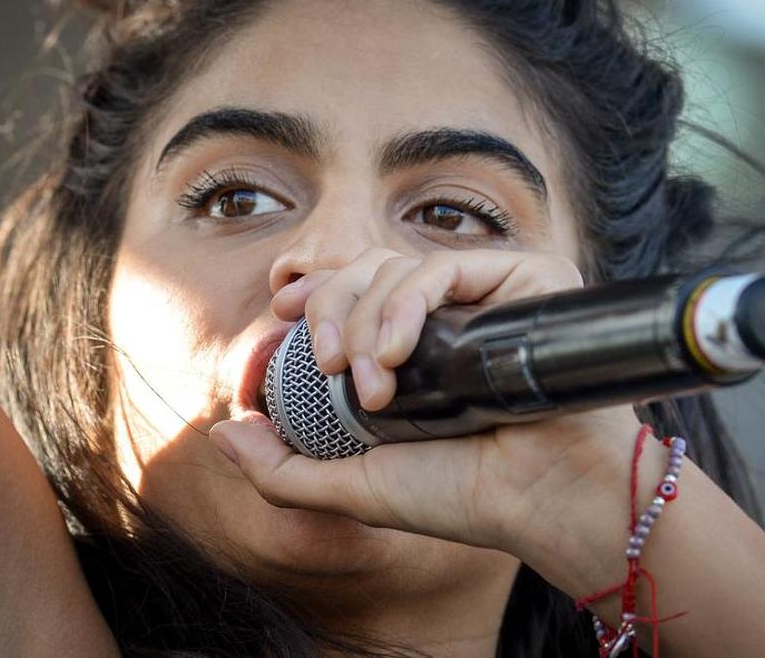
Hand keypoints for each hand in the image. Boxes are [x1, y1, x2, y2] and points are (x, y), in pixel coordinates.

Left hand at [209, 247, 644, 555]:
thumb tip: (223, 431)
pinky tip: (398, 355)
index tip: (279, 314)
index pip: (355, 291)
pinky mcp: (526, 278)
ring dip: (369, 320)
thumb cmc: (462, 495)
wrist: (540, 500)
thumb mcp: (354, 485)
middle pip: (367, 270)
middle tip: (329, 369)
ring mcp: (487, 293)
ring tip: (372, 383)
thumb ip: (281, 469)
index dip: (314, 291)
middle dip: (332, 312)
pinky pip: (444, 265)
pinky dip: (407, 303)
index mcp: (416, 348)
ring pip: (398, 266)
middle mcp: (451, 314)